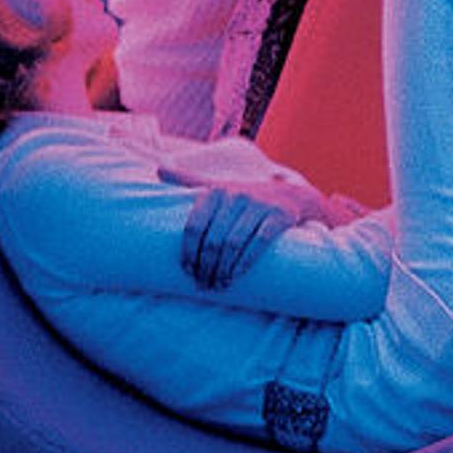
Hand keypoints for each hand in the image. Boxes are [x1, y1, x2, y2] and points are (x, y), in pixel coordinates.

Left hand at [179, 189, 299, 290]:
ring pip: (233, 244)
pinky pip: (258, 243)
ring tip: (218, 285)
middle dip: (206, 267)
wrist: (291, 196)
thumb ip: (189, 178)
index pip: (194, 227)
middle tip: (203, 284)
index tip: (187, 271)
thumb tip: (160, 167)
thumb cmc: (245, 197)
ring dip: (223, 269)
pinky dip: (244, 263)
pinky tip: (236, 276)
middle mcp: (237, 195)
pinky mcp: (279, 216)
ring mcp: (259, 205)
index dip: (188, 252)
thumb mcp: (218, 185)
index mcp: (216, 191)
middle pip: (213, 239)